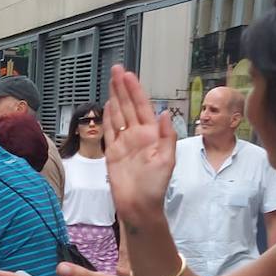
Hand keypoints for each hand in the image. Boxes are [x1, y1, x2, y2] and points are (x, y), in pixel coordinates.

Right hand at [103, 66, 177, 226]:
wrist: (138, 205)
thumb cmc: (155, 186)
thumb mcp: (167, 160)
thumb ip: (166, 136)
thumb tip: (163, 112)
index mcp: (152, 135)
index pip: (143, 107)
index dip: (135, 90)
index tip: (129, 75)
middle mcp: (137, 135)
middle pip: (129, 106)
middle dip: (123, 88)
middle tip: (117, 70)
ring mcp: (124, 143)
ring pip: (119, 115)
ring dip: (115, 97)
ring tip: (111, 81)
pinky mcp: (112, 152)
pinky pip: (109, 130)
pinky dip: (107, 117)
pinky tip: (107, 105)